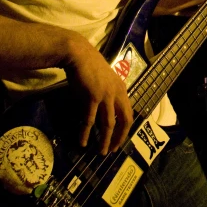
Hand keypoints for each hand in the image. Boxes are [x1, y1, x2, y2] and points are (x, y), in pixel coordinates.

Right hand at [63, 40, 133, 154]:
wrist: (78, 54)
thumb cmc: (89, 66)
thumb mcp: (105, 81)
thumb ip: (108, 95)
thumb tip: (105, 114)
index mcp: (121, 90)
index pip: (128, 114)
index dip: (125, 130)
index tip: (119, 140)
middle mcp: (117, 93)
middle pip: (124, 121)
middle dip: (119, 138)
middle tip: (113, 150)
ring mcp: (106, 95)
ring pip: (108, 124)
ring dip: (105, 140)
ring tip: (101, 152)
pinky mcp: (93, 97)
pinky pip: (89, 120)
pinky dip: (86, 133)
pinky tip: (83, 142)